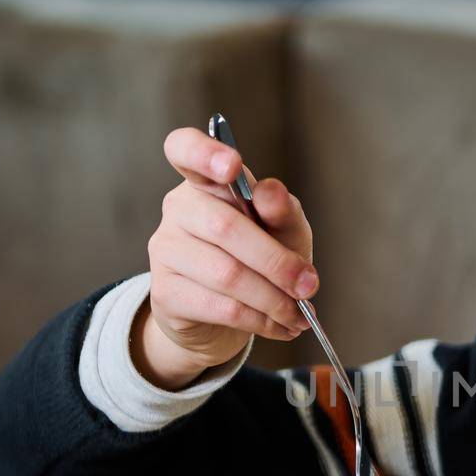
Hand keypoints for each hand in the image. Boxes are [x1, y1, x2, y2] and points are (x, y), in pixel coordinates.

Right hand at [134, 127, 318, 389]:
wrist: (224, 316)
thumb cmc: (258, 259)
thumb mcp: (283, 231)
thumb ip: (282, 211)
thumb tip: (269, 193)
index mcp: (206, 181)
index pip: (185, 149)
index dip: (206, 153)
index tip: (234, 165)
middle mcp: (178, 209)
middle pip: (225, 227)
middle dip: (278, 262)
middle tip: (310, 286)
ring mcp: (166, 250)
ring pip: (226, 274)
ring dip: (274, 300)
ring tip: (299, 314)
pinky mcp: (165, 293)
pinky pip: (220, 307)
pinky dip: (260, 320)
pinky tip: (280, 326)